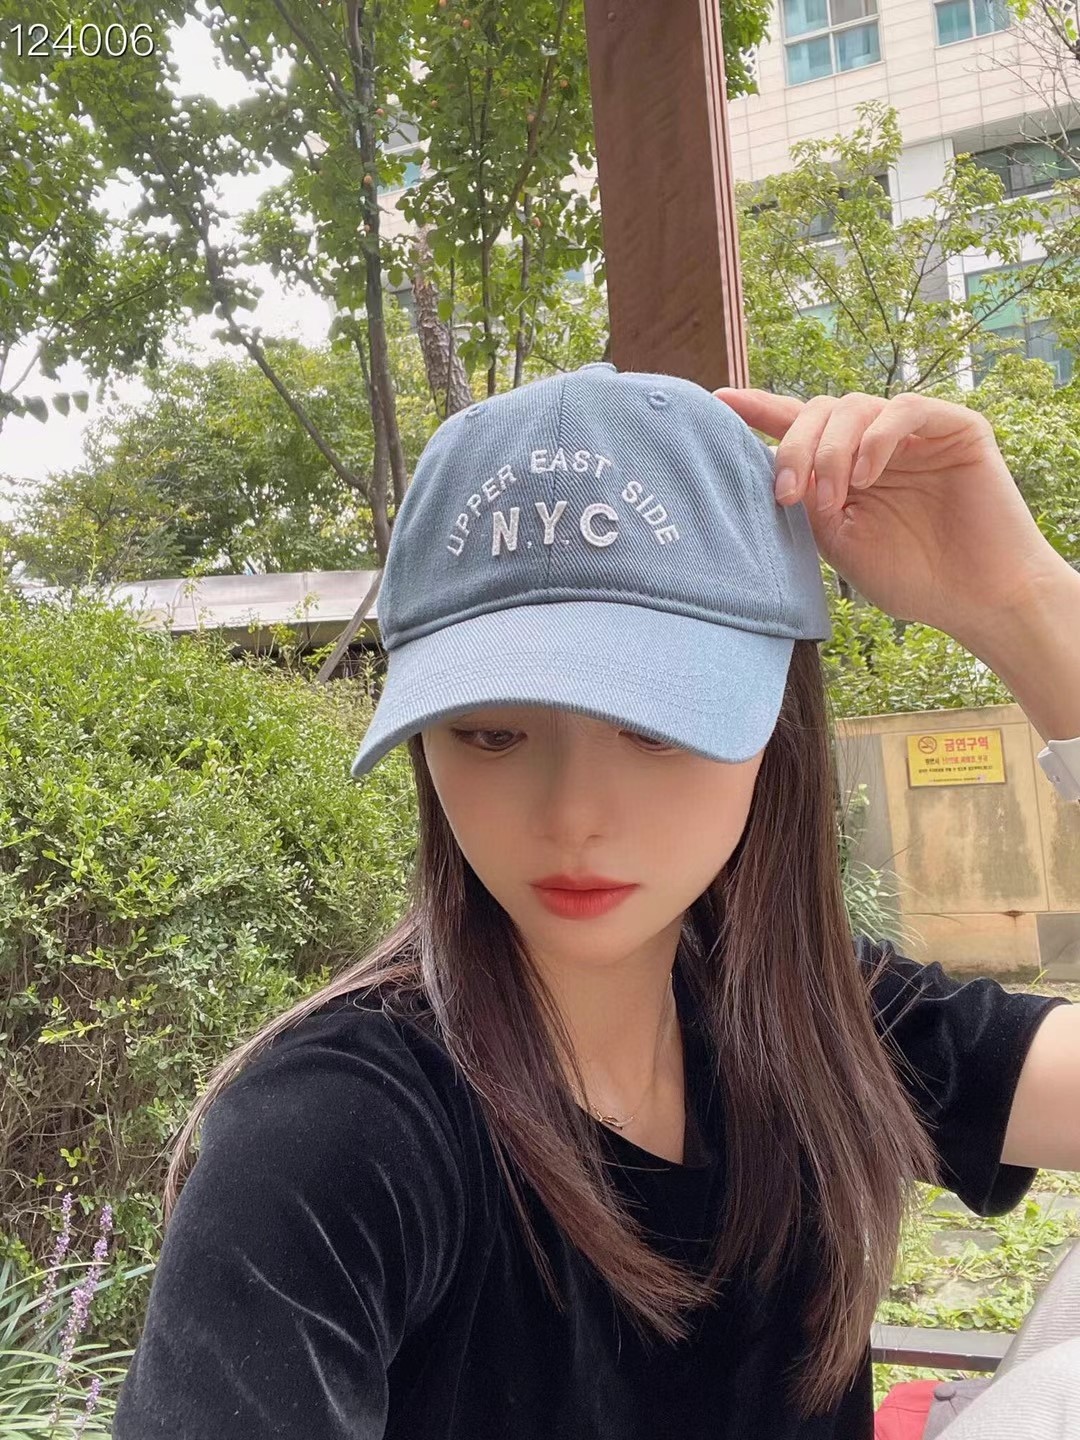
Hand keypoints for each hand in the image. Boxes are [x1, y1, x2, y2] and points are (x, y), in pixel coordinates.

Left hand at [713, 387, 1061, 642]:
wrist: (976, 600)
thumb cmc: (910, 578)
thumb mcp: (839, 542)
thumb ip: (808, 502)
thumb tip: (776, 469)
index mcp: (845, 468)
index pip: (796, 426)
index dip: (758, 410)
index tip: (717, 402)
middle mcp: (875, 443)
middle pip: (817, 411)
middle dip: (794, 448)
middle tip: (787, 495)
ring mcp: (914, 433)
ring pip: (854, 407)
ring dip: (831, 451)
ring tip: (835, 497)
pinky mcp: (955, 428)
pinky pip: (902, 410)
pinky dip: (875, 438)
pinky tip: (866, 476)